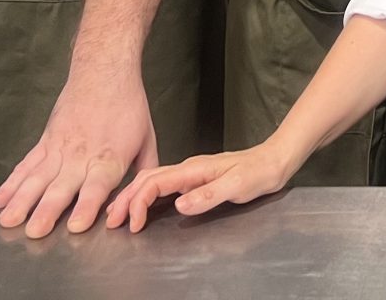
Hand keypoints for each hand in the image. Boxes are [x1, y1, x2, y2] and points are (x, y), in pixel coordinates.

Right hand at [0, 65, 158, 236]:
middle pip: (62, 186)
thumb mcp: (147, 138)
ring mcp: (59, 148)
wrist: (104, 69)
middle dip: (47, 210)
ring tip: (9, 220)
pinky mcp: (45, 141)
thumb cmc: (127, 105)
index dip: (87, 206)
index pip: (97, 186)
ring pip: (37, 178)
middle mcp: (81, 156)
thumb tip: (144, 198)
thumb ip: (145, 171)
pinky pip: (26, 165)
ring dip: (22, 200)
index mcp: (109, 158)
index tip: (76, 225)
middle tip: (34, 232)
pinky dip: (11, 183)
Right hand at [107, 141, 294, 231]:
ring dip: (133, 196)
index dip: (138, 203)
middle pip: (146, 180)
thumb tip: (179, 205)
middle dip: (125, 199)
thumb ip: (208, 195)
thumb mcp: (236, 185)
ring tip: (117, 213)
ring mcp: (191, 173)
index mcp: (193, 169)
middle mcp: (188, 168)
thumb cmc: (258, 172)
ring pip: (152, 181)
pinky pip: (163, 185)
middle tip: (110, 221)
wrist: (275, 161)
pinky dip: (146, 195)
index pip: (155, 183)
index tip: (133, 225)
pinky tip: (143, 204)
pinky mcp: (196, 179)